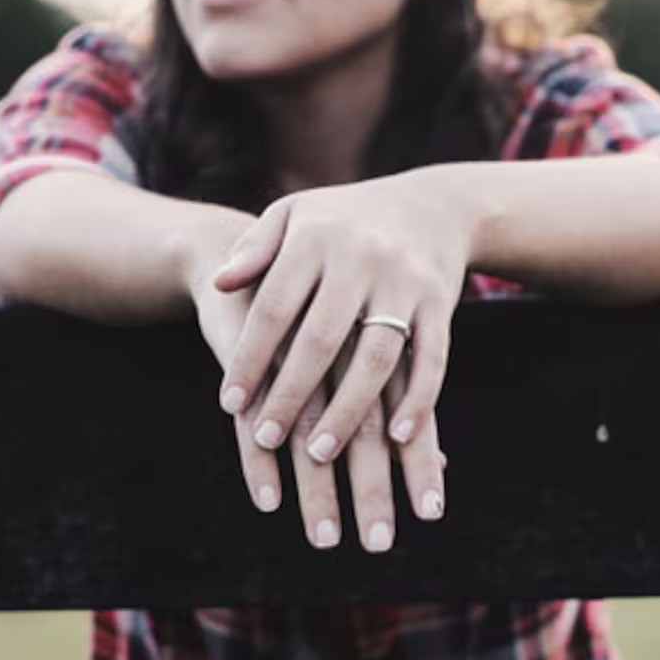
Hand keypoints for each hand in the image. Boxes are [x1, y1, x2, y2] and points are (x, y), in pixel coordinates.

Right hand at [193, 262, 446, 550]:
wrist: (237, 243)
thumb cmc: (322, 302)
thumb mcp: (364, 339)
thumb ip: (400, 397)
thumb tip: (442, 463)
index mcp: (377, 340)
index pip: (407, 412)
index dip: (418, 464)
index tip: (430, 514)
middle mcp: (342, 346)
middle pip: (364, 431)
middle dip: (372, 491)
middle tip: (380, 544)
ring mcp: (293, 349)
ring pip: (311, 431)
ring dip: (318, 489)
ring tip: (326, 540)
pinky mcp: (249, 356)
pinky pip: (256, 418)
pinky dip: (260, 462)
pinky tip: (270, 503)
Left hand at [210, 172, 471, 468]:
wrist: (433, 205)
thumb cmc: (344, 219)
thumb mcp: (294, 215)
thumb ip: (254, 249)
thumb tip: (218, 284)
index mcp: (316, 237)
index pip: (274, 307)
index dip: (250, 357)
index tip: (229, 403)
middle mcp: (361, 259)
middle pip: (322, 338)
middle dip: (292, 394)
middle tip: (265, 438)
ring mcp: (405, 283)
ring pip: (376, 357)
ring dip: (348, 410)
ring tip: (319, 453)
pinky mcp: (440, 303)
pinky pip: (432, 359)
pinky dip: (418, 400)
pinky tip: (397, 438)